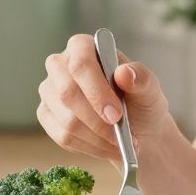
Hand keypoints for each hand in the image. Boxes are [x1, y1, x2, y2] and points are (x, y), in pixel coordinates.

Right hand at [37, 34, 173, 160]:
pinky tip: (106, 146)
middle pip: (67, 93)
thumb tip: (124, 73)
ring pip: (67, 120)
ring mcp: (49, 91)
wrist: (136, 128)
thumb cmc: (140, 101)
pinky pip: (63, 137)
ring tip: (120, 144)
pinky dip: (89, 147)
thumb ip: (141, 79)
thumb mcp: (149, 89)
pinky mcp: (46, 115)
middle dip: (97, 121)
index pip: (81, 64)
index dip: (97, 92)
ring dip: (98, 138)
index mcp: (83, 47)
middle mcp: (60, 65)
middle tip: (120, 137)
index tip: (116, 115)